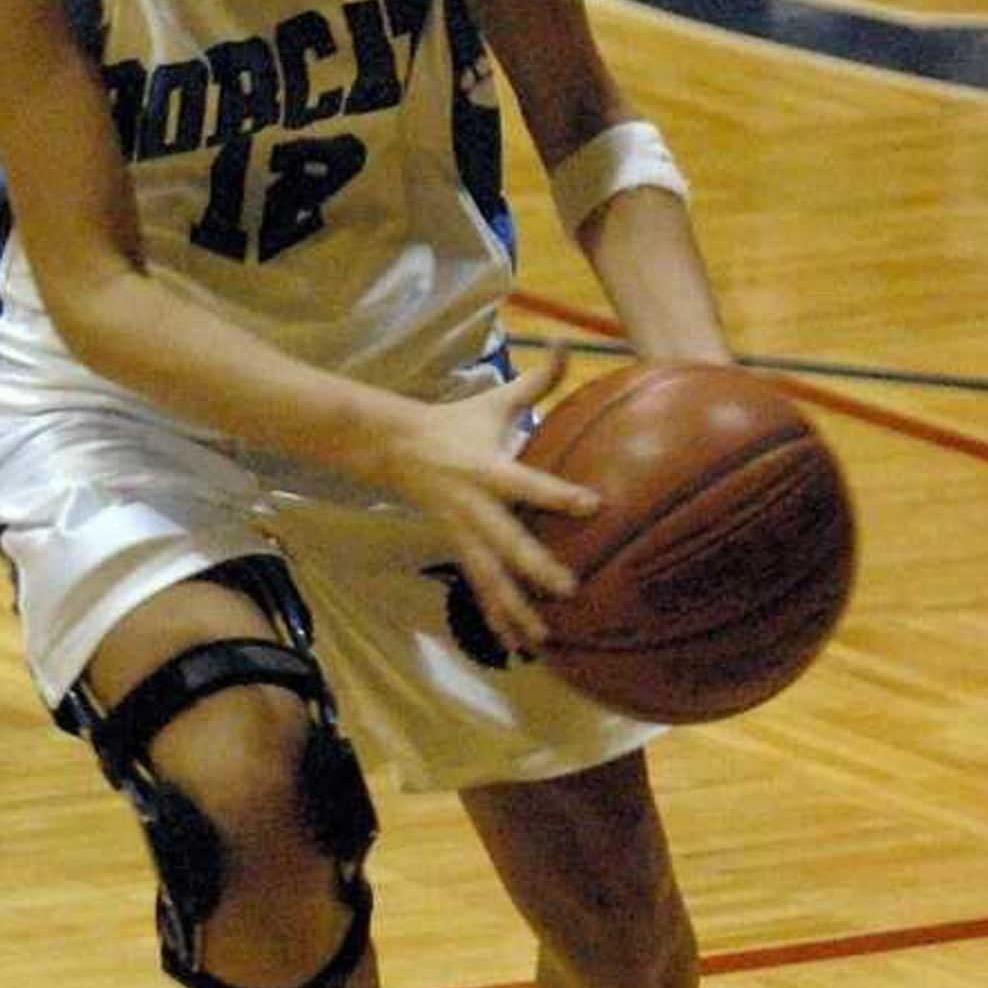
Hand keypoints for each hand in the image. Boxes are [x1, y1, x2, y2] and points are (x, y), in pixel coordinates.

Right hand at [366, 352, 597, 657]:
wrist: (395, 448)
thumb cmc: (457, 422)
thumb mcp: (494, 399)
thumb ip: (538, 379)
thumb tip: (570, 343)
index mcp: (487, 468)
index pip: (527, 482)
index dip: (557, 493)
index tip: (593, 504)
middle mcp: (474, 506)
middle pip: (507, 542)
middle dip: (535, 568)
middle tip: (570, 589)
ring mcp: (462, 532)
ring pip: (490, 577)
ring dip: (515, 609)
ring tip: (543, 638)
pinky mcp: (456, 548)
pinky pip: (479, 587)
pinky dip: (497, 617)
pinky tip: (517, 645)